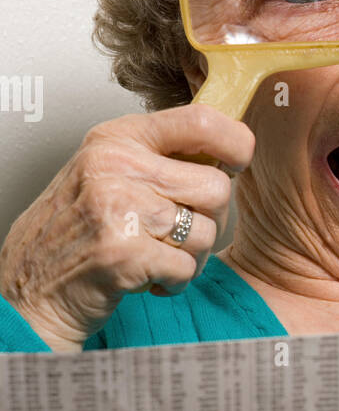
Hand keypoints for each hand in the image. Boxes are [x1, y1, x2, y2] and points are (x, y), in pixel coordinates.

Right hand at [0, 104, 254, 351]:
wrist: (29, 291)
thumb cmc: (74, 235)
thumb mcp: (108, 173)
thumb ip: (159, 158)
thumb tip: (224, 150)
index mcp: (117, 138)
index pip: (201, 120)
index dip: (235, 142)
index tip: (236, 162)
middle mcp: (116, 165)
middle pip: (216, 186)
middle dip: (211, 220)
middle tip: (181, 234)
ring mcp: (118, 207)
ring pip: (206, 231)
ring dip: (191, 257)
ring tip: (156, 257)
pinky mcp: (125, 252)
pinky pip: (188, 268)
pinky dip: (175, 282)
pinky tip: (148, 279)